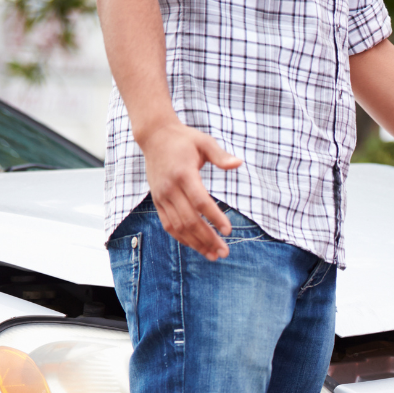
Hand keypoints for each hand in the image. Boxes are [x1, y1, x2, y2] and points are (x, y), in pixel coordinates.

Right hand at [139, 123, 242, 260]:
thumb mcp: (204, 142)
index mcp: (183, 174)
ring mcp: (161, 196)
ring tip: (214, 255)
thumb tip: (239, 163)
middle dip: (208, 238)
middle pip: (190, 220)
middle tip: (225, 252)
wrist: (155, 137)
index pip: (200, 201)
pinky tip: (197, 247)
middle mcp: (170, 188)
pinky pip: (169, 225)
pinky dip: (182, 238)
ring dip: (196, 243)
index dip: (214, 217)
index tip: (229, 231)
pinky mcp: (157, 201)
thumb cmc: (185, 140)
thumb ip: (220, 155)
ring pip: (178, 226)